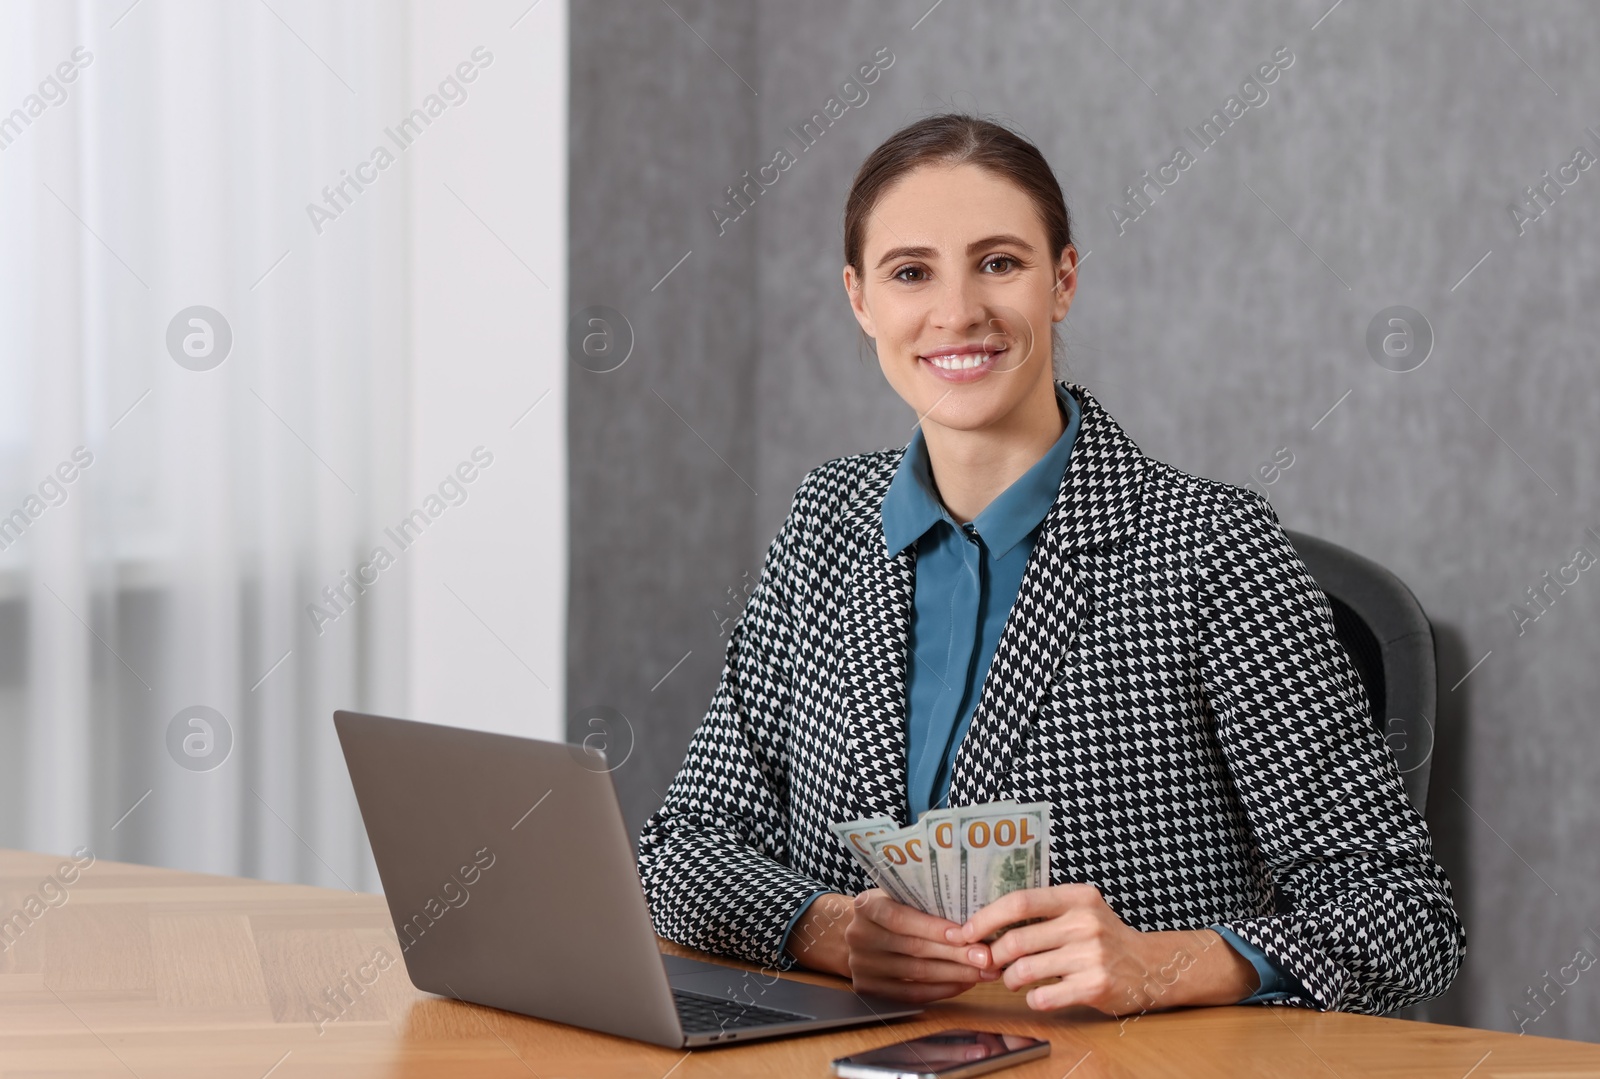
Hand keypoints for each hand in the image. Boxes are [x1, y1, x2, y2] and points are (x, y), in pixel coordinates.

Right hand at [843, 888, 1000, 1002]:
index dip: (934, 928)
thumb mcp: (899, 895)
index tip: (967, 934)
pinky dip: (941, 990)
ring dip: (955, 974)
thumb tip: (974, 916)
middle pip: (914, 949)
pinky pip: (911, 994)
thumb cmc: (891, 908)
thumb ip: (926, 903)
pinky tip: (964, 984)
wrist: (859, 931)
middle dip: (955, 954)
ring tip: (984, 972)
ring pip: (916, 974)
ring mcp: (861, 965)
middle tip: (987, 957)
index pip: (901, 918)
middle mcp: (859, 936)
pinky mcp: (868, 988)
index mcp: (866, 906)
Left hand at [945, 884, 1257, 1013]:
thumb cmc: (1102, 938)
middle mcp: (1085, 922)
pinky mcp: (1096, 986)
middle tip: (991, 964)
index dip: (986, 917)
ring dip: (1010, 980)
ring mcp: (1092, 955)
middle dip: (993, 956)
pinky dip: (1033, 999)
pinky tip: (1040, 994)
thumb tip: (984, 929)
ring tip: (1014, 980)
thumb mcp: (1078, 912)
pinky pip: (1044, 996)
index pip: (1020, 901)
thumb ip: (1040, 916)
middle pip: (1017, 940)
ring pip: (1026, 970)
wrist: (1150, 967)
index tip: (965, 932)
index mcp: (1077, 897)